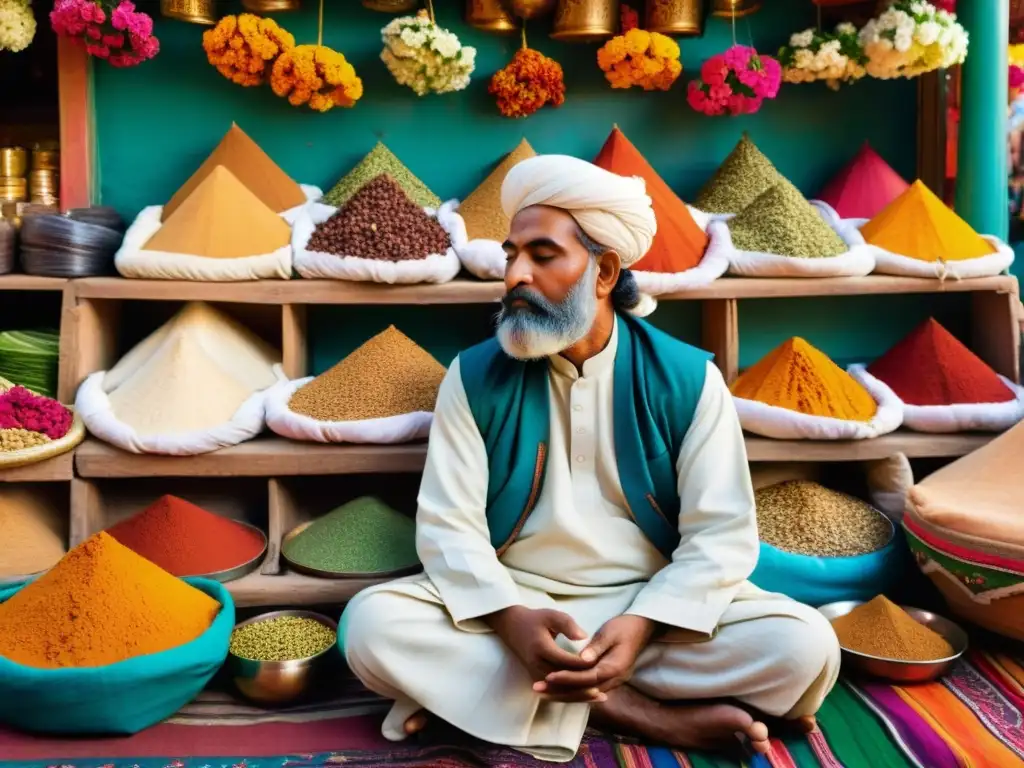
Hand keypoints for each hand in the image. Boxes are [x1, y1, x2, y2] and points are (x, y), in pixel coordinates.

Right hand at [485, 606, 599, 700]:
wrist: (512, 627)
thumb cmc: (534, 619)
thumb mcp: (551, 615)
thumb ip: (567, 624)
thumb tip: (584, 637)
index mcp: (541, 648)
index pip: (564, 660)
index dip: (582, 664)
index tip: (599, 665)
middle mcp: (536, 664)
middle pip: (562, 681)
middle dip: (583, 686)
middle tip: (602, 689)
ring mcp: (535, 673)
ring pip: (559, 690)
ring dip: (578, 695)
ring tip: (599, 697)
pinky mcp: (536, 677)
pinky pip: (555, 690)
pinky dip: (571, 695)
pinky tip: (586, 697)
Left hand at [536, 615, 655, 699]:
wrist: (642, 629)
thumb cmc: (625, 627)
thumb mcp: (610, 632)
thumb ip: (596, 646)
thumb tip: (583, 658)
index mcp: (615, 667)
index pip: (587, 678)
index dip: (567, 678)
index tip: (549, 676)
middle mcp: (614, 679)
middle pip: (584, 691)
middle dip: (560, 690)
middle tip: (537, 688)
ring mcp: (613, 681)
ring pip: (584, 693)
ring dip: (563, 693)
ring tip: (542, 691)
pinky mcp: (608, 679)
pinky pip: (587, 689)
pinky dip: (572, 690)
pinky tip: (556, 690)